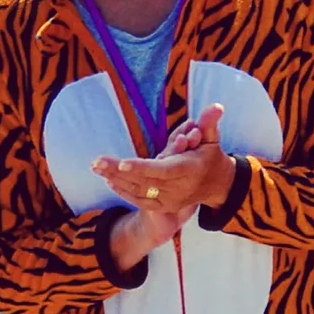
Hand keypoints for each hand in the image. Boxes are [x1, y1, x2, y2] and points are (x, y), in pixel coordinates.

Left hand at [95, 101, 234, 216]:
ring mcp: (171, 200)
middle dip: (119, 171)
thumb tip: (215, 107)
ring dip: (116, 179)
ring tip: (97, 167)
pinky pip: (140, 200)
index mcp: (191, 170)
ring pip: (139, 191)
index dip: (143, 167)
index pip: (164, 170)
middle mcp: (180, 188)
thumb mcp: (212, 138)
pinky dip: (124, 191)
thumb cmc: (210, 156)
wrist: (216, 184)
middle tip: (97, 162)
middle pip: (145, 180)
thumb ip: (208, 123)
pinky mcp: (165, 206)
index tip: (123, 162)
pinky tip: (110, 180)